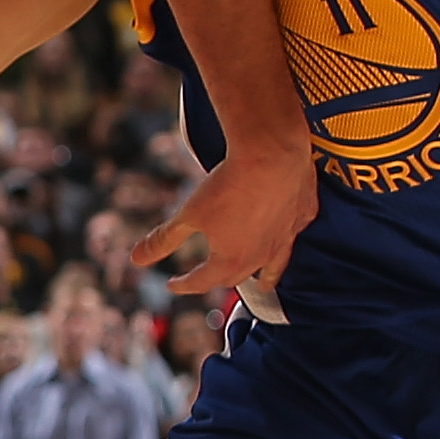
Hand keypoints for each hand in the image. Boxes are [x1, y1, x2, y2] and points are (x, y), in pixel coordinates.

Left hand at [137, 141, 313, 291]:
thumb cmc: (227, 185)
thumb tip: (135, 259)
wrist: (272, 154)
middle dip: (222, 280)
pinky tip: (284, 233)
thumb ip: (163, 240)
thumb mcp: (187, 214)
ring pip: (275, 266)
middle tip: (211, 279)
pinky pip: (294, 233)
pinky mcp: (303, 215)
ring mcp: (286, 238)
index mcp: (230, 261)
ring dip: (266, 276)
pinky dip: (286, 238)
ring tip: (263, 284)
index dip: (184, 284)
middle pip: (239, 276)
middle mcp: (261, 257)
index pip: (202, 282)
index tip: (173, 284)